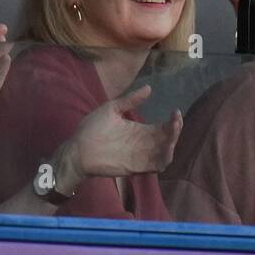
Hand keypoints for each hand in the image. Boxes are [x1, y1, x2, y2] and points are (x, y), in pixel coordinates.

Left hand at [53, 85, 182, 187]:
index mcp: (140, 130)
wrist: (78, 149)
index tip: (175, 111)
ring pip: (165, 153)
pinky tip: (167, 149)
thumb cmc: (92, 128)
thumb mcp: (112, 108)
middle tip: (176, 122)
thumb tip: (149, 88)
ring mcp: (142, 156)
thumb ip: (130, 100)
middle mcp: (144, 143)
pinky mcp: (137, 167)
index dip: (172, 121)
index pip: (162, 127)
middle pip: (167, 139)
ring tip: (172, 134)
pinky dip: (165, 159)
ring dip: (172, 144)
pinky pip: (157, 166)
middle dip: (175, 130)